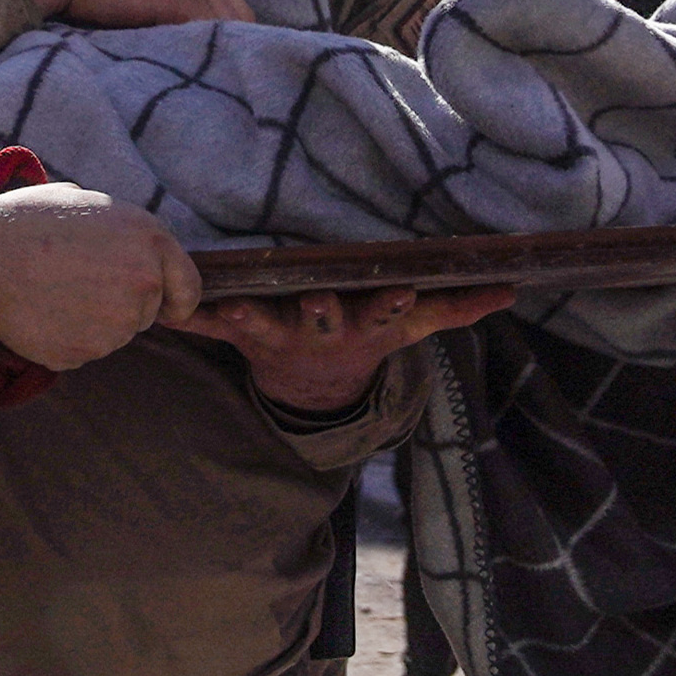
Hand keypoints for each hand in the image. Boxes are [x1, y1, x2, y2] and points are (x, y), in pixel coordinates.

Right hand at [0, 182, 198, 370]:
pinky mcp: (88, 353)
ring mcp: (118, 324)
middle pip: (147, 312)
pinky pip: (84, 350)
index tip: (168, 308)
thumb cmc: (25, 224)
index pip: (189, 286)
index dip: (178, 300)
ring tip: (51, 293)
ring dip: (92, 322)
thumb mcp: (84, 203)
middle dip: (121, 304)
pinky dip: (66, 338)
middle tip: (75, 284)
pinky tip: (39, 313)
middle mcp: (144, 283)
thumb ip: (121, 231)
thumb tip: (128, 245)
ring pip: (114, 333)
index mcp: (150, 240)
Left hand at [170, 284, 516, 413]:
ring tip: (227, 306)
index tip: (397, 292)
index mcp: (362, 326)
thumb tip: (509, 289)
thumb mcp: (410, 326)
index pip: (382, 313)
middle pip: (322, 320)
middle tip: (317, 297)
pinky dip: (189, 323)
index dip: (389, 304)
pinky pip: (212, 331)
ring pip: (265, 326)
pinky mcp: (244, 336)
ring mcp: (282, 336)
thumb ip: (455, 308)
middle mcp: (322, 332)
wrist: (316, 386)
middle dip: (320, 310)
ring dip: (247, 318)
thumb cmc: (365, 334)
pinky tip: (167, 315)